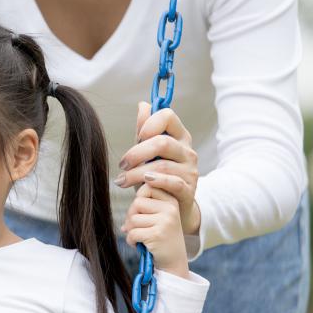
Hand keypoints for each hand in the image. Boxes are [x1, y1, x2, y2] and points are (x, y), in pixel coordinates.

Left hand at [113, 102, 199, 235]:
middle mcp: (188, 151)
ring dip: (136, 173)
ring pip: (162, 166)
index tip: (137, 137)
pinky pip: (172, 183)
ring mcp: (190, 171)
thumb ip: (145, 130)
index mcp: (179, 136)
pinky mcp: (189, 190)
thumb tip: (143, 104)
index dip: (149, 123)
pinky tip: (140, 188)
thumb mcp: (148, 152)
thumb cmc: (156, 176)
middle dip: (136, 153)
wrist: (171, 207)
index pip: (168, 116)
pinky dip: (153, 184)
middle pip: (162, 143)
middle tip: (122, 164)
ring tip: (122, 181)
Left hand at [120, 183, 188, 278]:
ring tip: (140, 237)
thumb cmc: (162, 238)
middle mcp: (170, 209)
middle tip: (136, 228)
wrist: (174, 262)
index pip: (147, 187)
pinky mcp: (157, 235)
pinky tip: (139, 244)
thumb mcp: (159, 217)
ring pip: (133, 219)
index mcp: (171, 200)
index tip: (139, 213)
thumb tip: (126, 202)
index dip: (137, 200)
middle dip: (131, 216)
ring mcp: (165, 221)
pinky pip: (132, 233)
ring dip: (130, 230)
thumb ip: (144, 206)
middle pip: (137, 202)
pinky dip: (131, 240)